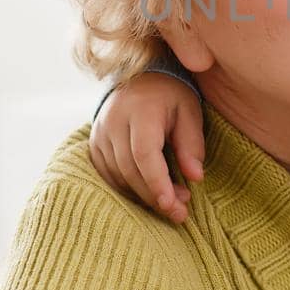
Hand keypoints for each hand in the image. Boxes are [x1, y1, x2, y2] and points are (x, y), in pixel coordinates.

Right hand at [88, 72, 205, 223]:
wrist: (140, 78)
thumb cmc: (171, 96)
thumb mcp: (190, 112)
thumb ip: (192, 144)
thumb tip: (195, 178)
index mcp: (140, 109)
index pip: (144, 153)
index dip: (157, 182)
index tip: (173, 205)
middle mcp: (113, 121)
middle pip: (130, 169)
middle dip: (154, 195)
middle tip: (180, 211)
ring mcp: (99, 132)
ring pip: (117, 175)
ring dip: (143, 194)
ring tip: (171, 201)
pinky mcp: (94, 144)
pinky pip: (107, 174)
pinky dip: (128, 188)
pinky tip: (148, 192)